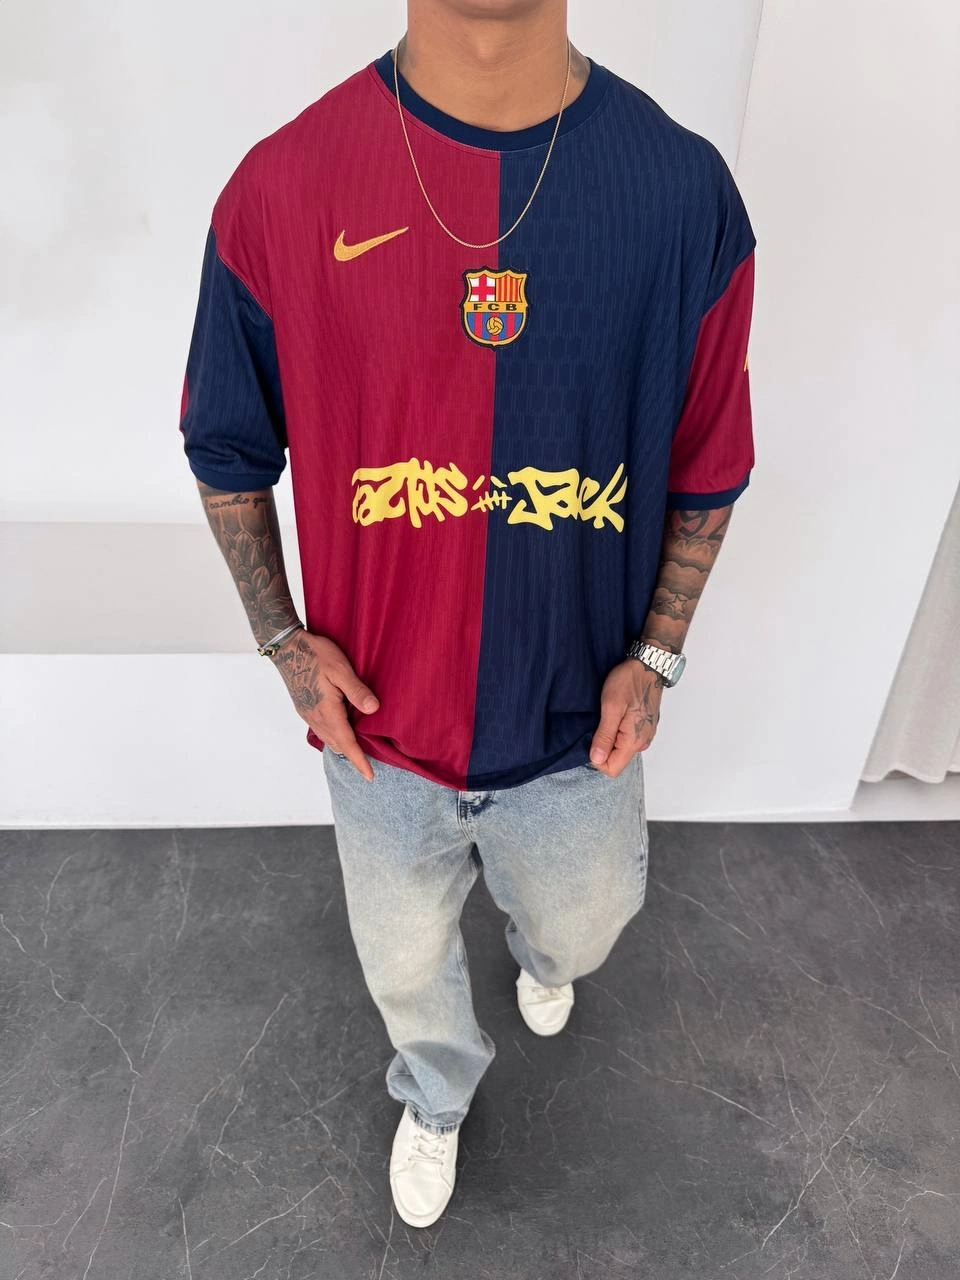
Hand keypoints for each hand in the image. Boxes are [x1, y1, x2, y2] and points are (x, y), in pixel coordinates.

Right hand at [271, 629, 378, 780]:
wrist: (286, 647)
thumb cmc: (315, 654)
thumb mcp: (340, 669)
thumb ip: (357, 691)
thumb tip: (374, 710)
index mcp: (327, 711)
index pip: (347, 743)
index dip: (359, 761)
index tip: (370, 776)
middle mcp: (316, 717)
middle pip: (338, 744)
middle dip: (353, 756)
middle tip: (369, 765)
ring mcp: (308, 713)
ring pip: (329, 738)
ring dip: (343, 747)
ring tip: (357, 752)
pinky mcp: (304, 708)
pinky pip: (321, 730)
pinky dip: (333, 736)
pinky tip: (340, 731)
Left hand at [589, 659, 663, 776]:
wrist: (648, 665)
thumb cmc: (628, 682)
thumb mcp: (611, 707)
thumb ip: (605, 736)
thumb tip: (597, 759)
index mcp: (634, 741)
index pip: (612, 769)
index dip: (597, 759)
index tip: (591, 738)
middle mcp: (642, 742)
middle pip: (616, 760)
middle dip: (602, 748)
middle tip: (597, 724)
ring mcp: (645, 735)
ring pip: (621, 750)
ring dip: (609, 739)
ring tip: (606, 717)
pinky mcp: (644, 727)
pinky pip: (627, 739)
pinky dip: (617, 732)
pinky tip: (615, 715)